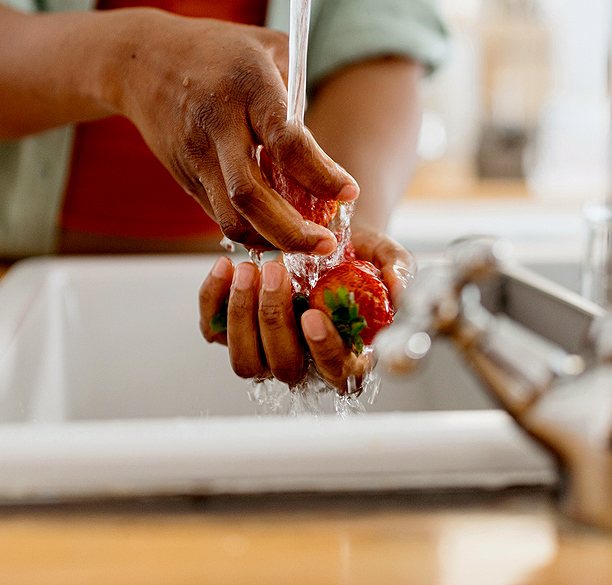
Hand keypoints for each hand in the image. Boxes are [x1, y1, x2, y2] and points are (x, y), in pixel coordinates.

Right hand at [116, 12, 357, 253]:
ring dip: (271, 240)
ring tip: (306, 244)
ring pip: (230, 217)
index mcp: (247, 86)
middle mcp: (217, 125)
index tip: (349, 191)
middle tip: (326, 244)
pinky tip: (277, 229)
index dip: (320, 174)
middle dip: (292, 230)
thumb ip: (299, 95)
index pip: (286, 142)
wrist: (141, 60)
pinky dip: (252, 230)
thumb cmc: (219, 50)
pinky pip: (220, 215)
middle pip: (250, 195)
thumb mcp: (269, 48)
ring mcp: (196, 155)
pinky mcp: (184, 176)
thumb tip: (324, 153)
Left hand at [198, 227, 414, 391]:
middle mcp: (305, 363)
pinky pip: (213, 330)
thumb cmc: (359, 258)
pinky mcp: (233, 332)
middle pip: (284, 367)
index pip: (337, 372)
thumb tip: (399, 291)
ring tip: (249, 269)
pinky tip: (224, 267)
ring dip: (242, 316)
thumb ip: (398, 271)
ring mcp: (266, 352)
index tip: (313, 315)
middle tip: (276, 271)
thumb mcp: (386, 257)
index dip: (324, 349)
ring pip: (245, 361)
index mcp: (348, 356)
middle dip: (275, 320)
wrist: (323, 239)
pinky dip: (212, 300)